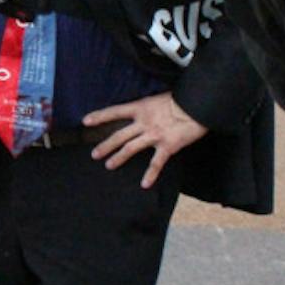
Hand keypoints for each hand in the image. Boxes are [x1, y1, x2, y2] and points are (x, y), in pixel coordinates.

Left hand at [83, 92, 207, 188]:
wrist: (199, 105)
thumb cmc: (181, 99)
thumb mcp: (158, 99)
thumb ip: (147, 109)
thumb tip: (140, 114)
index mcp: (141, 108)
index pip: (115, 111)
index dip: (100, 116)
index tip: (85, 121)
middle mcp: (144, 122)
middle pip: (119, 135)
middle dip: (105, 146)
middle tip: (94, 155)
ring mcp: (154, 135)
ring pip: (131, 148)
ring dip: (118, 158)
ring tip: (109, 166)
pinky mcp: (167, 146)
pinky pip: (156, 163)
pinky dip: (150, 174)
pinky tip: (144, 185)